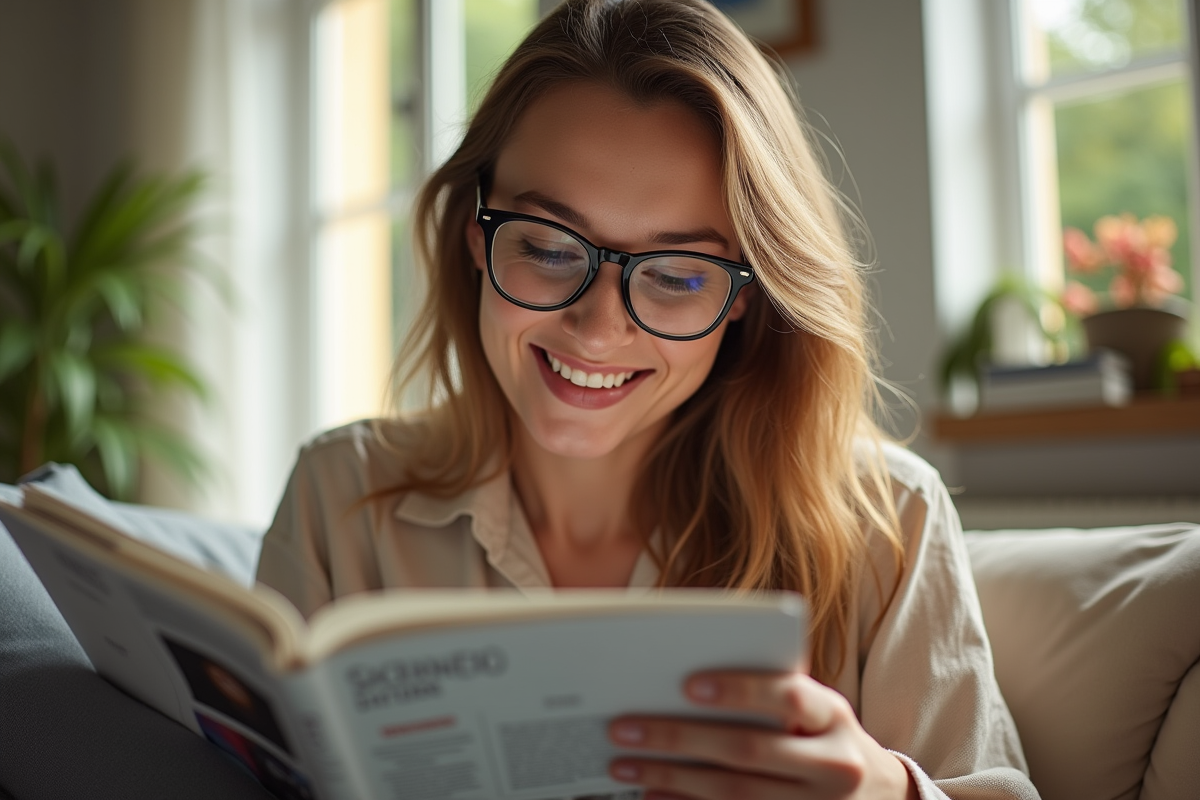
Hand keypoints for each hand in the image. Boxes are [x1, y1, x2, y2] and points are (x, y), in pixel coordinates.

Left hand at [607, 670, 917, 799]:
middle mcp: (833, 765)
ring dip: (672, 779)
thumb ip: (772, 696)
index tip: (688, 685)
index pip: (788, 697)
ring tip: (625, 765)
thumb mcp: (817, 712)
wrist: (878, 799)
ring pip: (735, 794)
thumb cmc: (825, 739)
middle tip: (623, 727)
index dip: (740, 690)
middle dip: (679, 738)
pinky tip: (654, 796)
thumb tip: (684, 687)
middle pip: (748, 751)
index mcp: (835, 717)